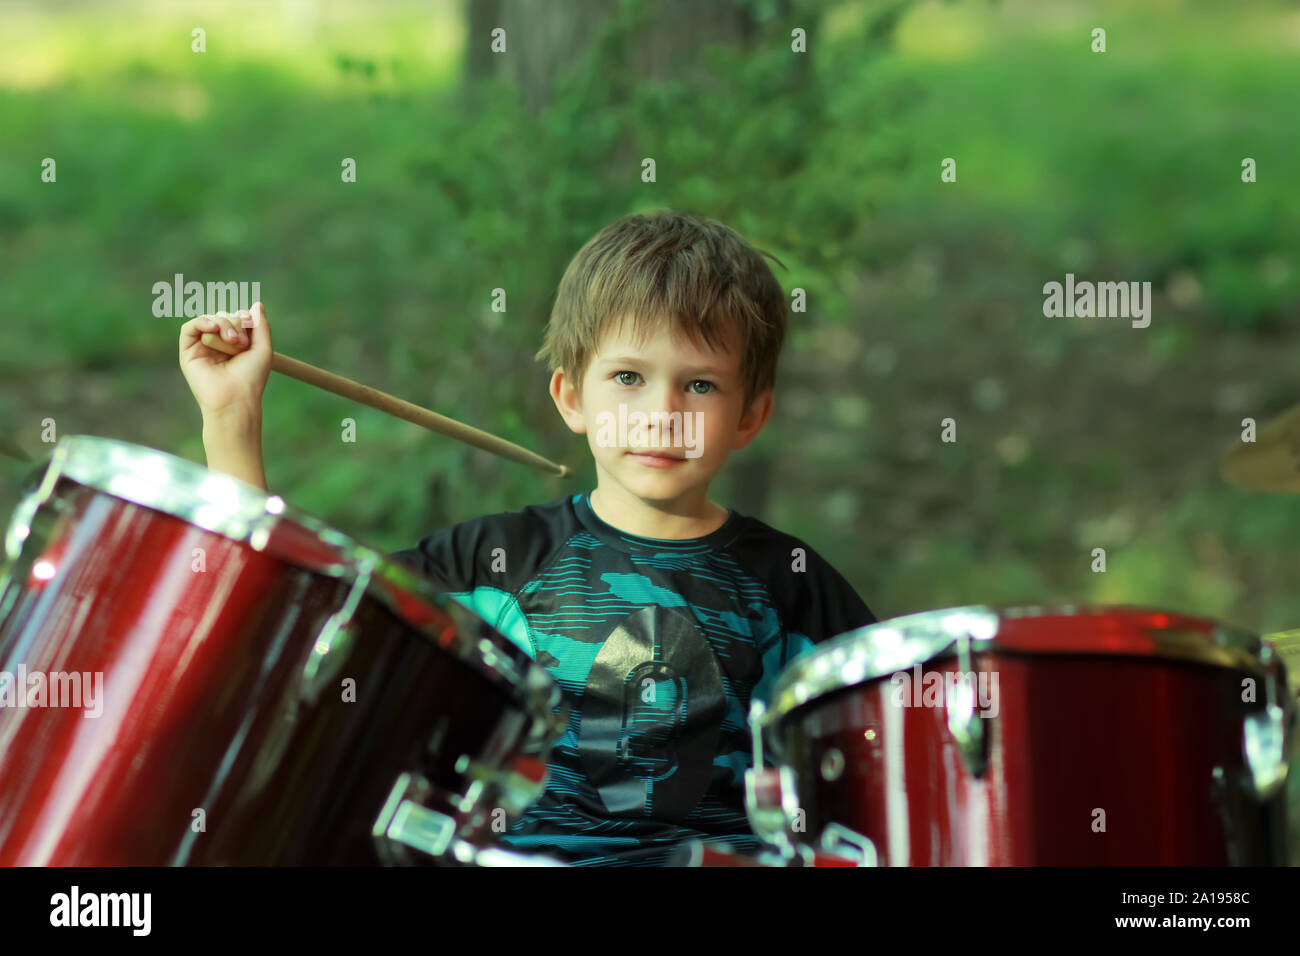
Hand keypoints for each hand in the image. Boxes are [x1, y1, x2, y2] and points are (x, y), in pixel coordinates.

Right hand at [178, 302, 272, 419]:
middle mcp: (219, 344)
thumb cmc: (251, 378)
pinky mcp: (188, 352)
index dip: (243, 316)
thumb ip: (261, 326)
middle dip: (235, 322)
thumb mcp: (263, 349)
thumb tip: (257, 304)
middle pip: (224, 316)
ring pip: (209, 319)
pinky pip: (190, 327)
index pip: (236, 318)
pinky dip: (202, 322)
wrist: (235, 398)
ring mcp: (203, 347)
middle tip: (241, 342)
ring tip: (233, 341)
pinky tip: (212, 328)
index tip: (250, 323)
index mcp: (236, 344)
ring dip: (223, 324)